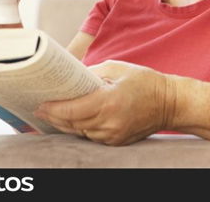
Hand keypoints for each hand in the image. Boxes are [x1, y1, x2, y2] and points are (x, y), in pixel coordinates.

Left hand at [34, 60, 176, 144]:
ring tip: (52, 114)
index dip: (53, 109)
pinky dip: (80, 128)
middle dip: (54, 117)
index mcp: (108, 102)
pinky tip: (72, 120)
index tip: (40, 104)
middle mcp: (109, 122)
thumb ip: (91, 73)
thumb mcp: (116, 68)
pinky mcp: (116, 141)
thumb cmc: (144, 81)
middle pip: (72, 124)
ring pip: (80, 132)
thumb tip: (71, 77)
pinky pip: (91, 136)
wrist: (169, 103)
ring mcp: (113, 135)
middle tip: (40, 108)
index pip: (71, 110)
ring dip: (66, 124)